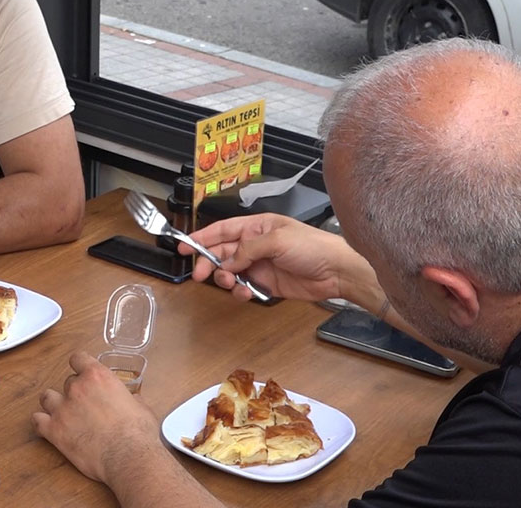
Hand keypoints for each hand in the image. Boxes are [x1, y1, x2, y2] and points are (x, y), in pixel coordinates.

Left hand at [32, 353, 162, 483]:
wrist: (127, 456)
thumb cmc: (138, 433)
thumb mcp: (141, 406)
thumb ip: (130, 398)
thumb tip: (132, 400)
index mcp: (98, 377)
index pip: (78, 358)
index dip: (79, 364)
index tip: (82, 371)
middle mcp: (77, 388)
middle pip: (68, 382)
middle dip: (75, 392)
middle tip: (86, 406)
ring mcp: (62, 408)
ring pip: (47, 397)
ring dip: (54, 403)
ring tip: (63, 414)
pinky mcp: (54, 430)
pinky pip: (37, 421)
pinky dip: (41, 423)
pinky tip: (49, 428)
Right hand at [181, 213, 373, 303]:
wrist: (336, 271)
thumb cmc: (313, 247)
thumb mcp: (277, 240)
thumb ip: (247, 249)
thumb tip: (227, 262)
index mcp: (257, 227)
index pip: (222, 230)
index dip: (202, 237)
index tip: (184, 245)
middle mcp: (256, 245)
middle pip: (222, 252)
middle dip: (208, 262)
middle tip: (199, 273)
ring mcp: (261, 265)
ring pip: (230, 272)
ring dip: (225, 278)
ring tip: (230, 282)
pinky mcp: (267, 284)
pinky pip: (244, 287)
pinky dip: (240, 291)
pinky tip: (245, 292)